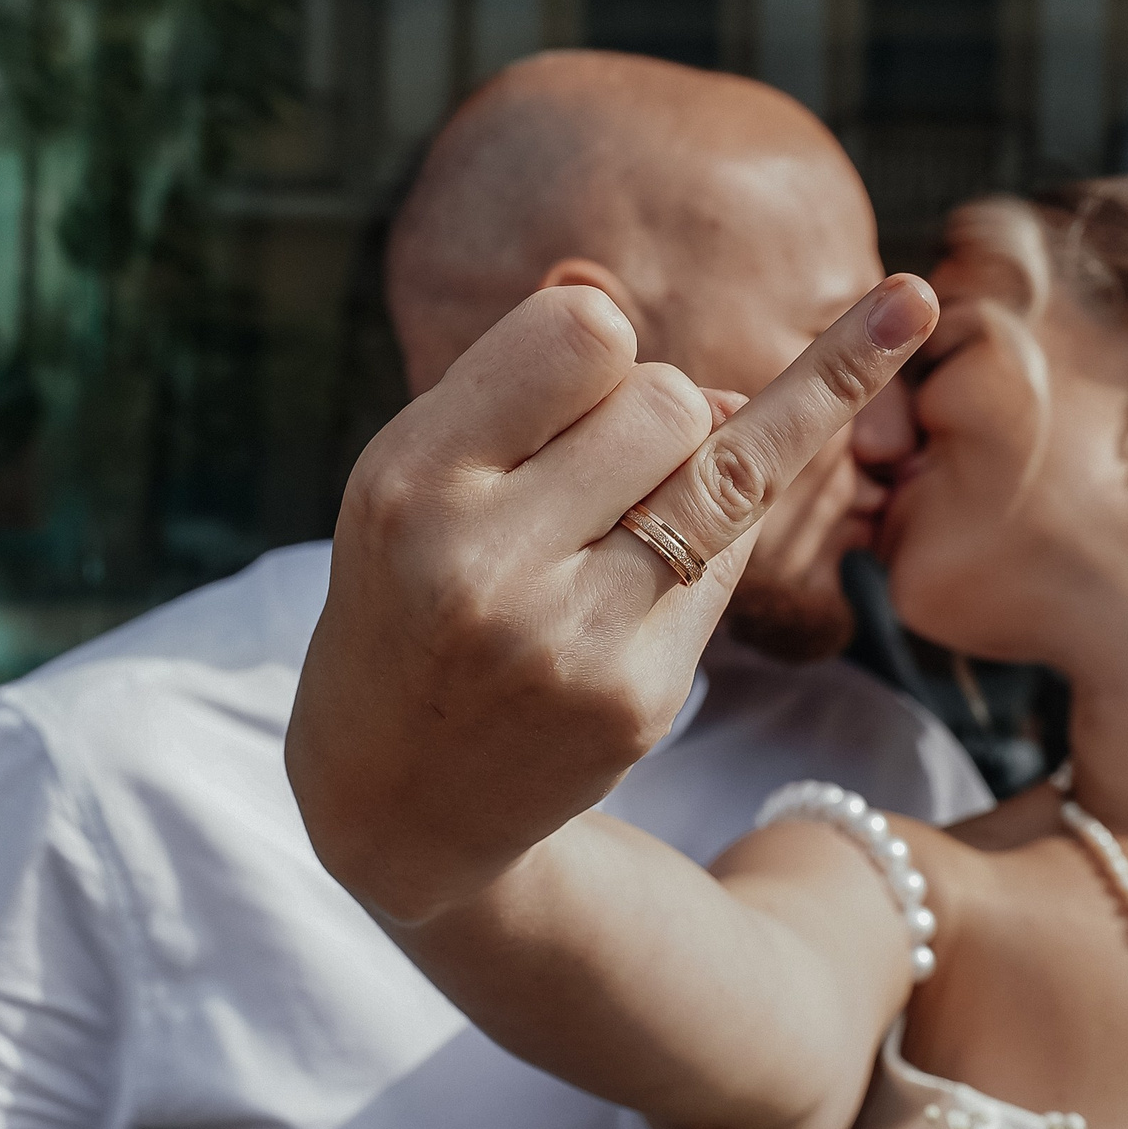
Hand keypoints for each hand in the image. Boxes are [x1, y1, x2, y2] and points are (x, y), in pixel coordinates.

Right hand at [286, 274, 937, 925]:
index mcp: (413, 483)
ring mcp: (573, 640)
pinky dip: (702, 548)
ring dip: (707, 463)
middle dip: (654, 412)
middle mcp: (486, 563)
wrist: (396, 794)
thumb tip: (731, 398)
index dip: (600, 339)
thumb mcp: (424, 476)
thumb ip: (546, 401)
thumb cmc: (419, 590)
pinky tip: (643, 578)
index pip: (584, 334)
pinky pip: (726, 567)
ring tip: (675, 471)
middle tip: (595, 468)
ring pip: (726, 477)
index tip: (586, 365)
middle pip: (666, 401)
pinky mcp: (640, 698)